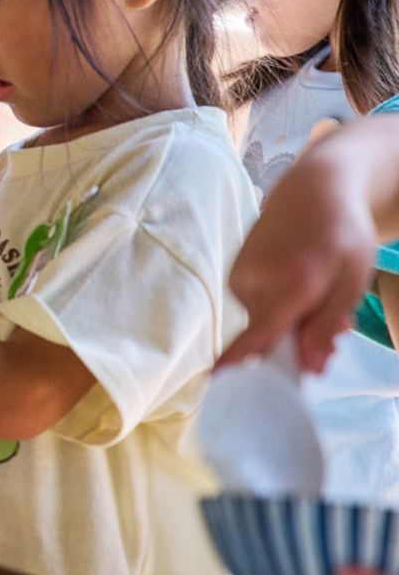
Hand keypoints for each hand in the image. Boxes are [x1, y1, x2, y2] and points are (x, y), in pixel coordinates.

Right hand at [222, 144, 379, 373]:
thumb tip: (310, 368)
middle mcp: (257, 281)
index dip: (241, 362)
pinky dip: (278, 308)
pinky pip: (258, 308)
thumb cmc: (341, 233)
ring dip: (292, 323)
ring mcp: (242, 276)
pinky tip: (298, 286)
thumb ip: (329, 324)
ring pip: (266, 322)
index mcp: (291, 283)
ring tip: (318, 295)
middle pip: (273, 336)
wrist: (311, 189)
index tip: (220, 384)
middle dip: (302, 343)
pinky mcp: (236, 274)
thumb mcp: (353, 280)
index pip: (260, 333)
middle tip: (338, 327)